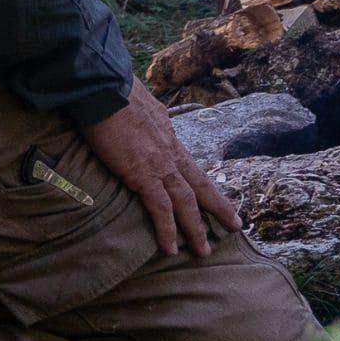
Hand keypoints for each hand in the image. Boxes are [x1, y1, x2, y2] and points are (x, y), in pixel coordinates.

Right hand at [82, 79, 241, 258]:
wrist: (104, 89)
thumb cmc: (115, 93)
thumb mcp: (141, 106)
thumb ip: (148, 120)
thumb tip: (148, 122)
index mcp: (169, 137)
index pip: (193, 167)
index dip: (207, 185)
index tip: (218, 198)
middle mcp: (171, 151)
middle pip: (201, 185)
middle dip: (219, 208)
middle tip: (235, 226)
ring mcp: (160, 164)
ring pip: (186, 202)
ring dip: (196, 228)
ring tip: (203, 252)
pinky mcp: (143, 174)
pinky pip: (160, 208)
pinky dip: (167, 230)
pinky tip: (170, 248)